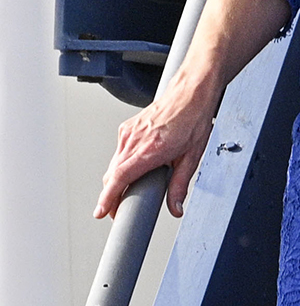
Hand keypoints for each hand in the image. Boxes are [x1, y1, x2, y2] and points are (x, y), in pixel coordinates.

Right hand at [94, 69, 220, 220]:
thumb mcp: (192, 158)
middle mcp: (134, 140)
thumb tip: (175, 207)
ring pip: (114, 164)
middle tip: (117, 212)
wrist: (190, 93)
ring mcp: (128, 133)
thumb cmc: (193, 120)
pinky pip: (118, 152)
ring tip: (127, 193)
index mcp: (150, 149)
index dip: (107, 198)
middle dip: (111, 196)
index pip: (120, 178)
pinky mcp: (126, 128)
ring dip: (116, 180)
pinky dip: (121, 165)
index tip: (100, 211)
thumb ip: (180, 185)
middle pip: (112, 175)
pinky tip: (134, 169)